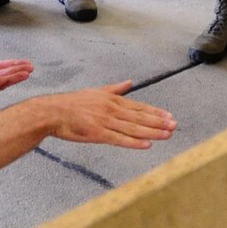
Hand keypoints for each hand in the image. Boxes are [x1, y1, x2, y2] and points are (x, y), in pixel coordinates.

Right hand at [0, 81, 177, 167]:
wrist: (51, 112)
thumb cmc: (72, 104)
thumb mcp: (96, 91)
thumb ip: (115, 88)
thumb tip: (130, 82)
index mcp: (112, 100)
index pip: (139, 107)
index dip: (155, 112)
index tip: (169, 116)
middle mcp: (111, 109)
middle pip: (140, 117)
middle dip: (159, 122)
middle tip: (174, 126)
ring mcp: (104, 121)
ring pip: (133, 128)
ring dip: (152, 132)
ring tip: (167, 135)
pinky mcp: (97, 133)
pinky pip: (119, 139)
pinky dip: (133, 142)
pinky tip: (146, 145)